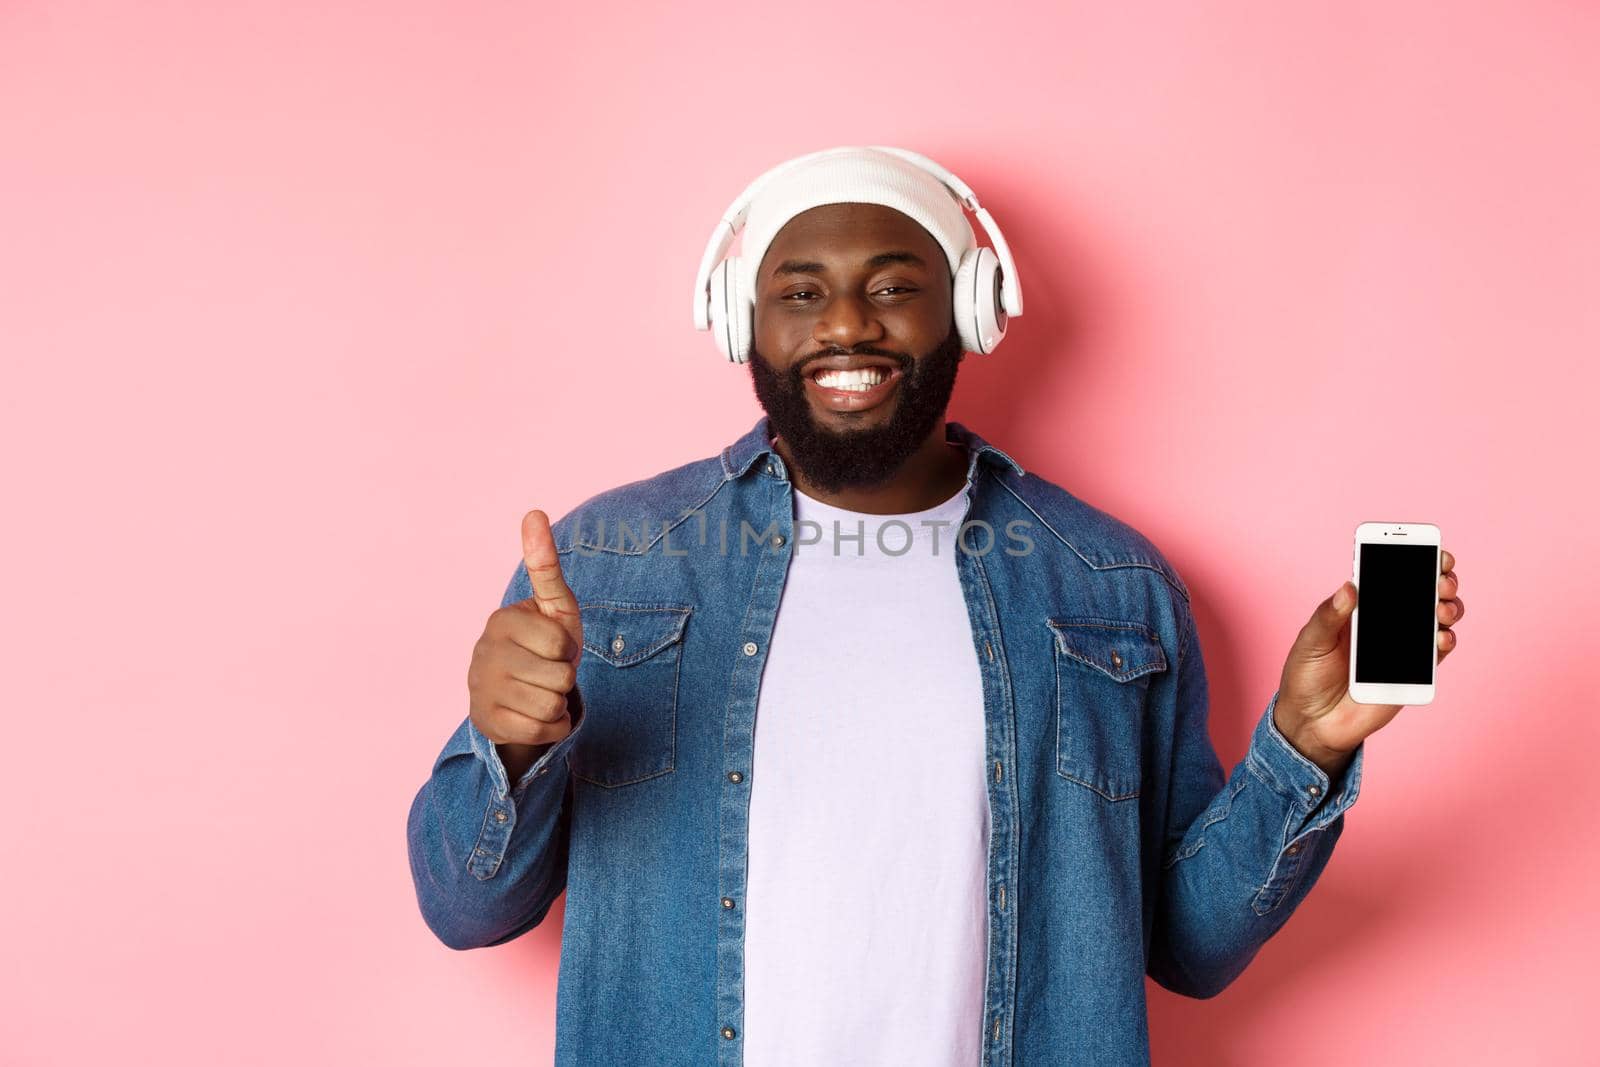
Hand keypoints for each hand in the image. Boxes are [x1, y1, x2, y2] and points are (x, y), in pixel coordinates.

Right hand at [467, 509, 584, 778]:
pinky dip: (550, 728)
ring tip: (540, 691)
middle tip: (546, 672)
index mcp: (501, 620)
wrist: (515, 695)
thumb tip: (533, 511)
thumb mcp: (552, 606)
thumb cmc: (542, 644)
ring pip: (549, 705)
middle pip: (558, 677)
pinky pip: (540, 731)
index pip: (560, 643)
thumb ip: (545, 565)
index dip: (567, 648)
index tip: (552, 646)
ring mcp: (480, 688)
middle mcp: (484, 652)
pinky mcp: (485, 722)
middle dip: (564, 679)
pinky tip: (535, 714)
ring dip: (557, 703)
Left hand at [1273, 549, 1463, 776]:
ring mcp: (1401, 646)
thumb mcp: (1311, 641)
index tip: (1430, 549)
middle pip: (1423, 593)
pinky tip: (1442, 636)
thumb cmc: (1306, 675)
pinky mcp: (1411, 673)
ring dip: (1449, 608)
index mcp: (1360, 608)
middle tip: (1441, 580)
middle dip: (1440, 581)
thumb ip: (1330, 616)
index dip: (1414, 559)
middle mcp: (1385, 622)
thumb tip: (1350, 587)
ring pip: (1437, 620)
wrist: (1312, 722)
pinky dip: (1445, 641)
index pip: (1391, 576)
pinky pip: (1435, 654)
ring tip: (1442, 608)